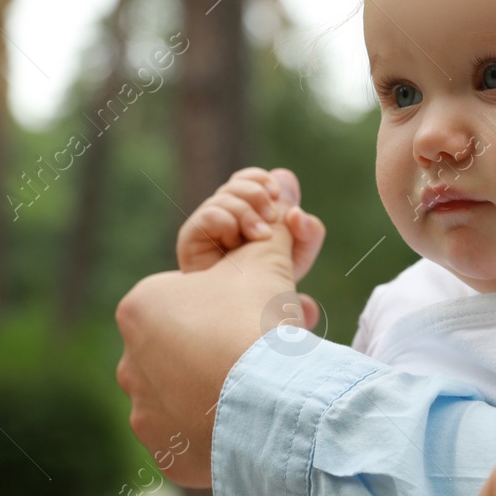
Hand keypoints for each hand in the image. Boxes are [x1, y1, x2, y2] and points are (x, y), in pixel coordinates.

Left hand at [118, 210, 308, 487]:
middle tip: (269, 346)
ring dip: (221, 385)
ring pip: (189, 392)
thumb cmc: (256, 323)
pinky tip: (249, 420)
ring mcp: (144, 413)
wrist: (267, 403)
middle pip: (188, 345)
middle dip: (226, 343)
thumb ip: (271, 229)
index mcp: (140, 306)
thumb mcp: (267, 265)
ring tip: (264, 385)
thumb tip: (281, 176)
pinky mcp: (166, 454)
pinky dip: (218, 429)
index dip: (232, 299)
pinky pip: (194, 436)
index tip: (261, 309)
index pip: (187, 297)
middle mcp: (129, 361)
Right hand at [176, 166, 325, 278]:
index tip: (276, 194)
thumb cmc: (273, 287)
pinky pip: (209, 215)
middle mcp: (227, 215)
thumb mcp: (298, 254)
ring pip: (225, 197)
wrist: (249, 317)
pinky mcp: (191, 240)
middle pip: (236, 183)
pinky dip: (228, 222)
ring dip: (247, 213)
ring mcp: (207, 227)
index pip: (248, 179)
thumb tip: (290, 187)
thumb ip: (305, 226)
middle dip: (257, 194)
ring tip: (261, 238)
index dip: (261, 179)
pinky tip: (235, 243)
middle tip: (271, 218)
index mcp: (250, 213)